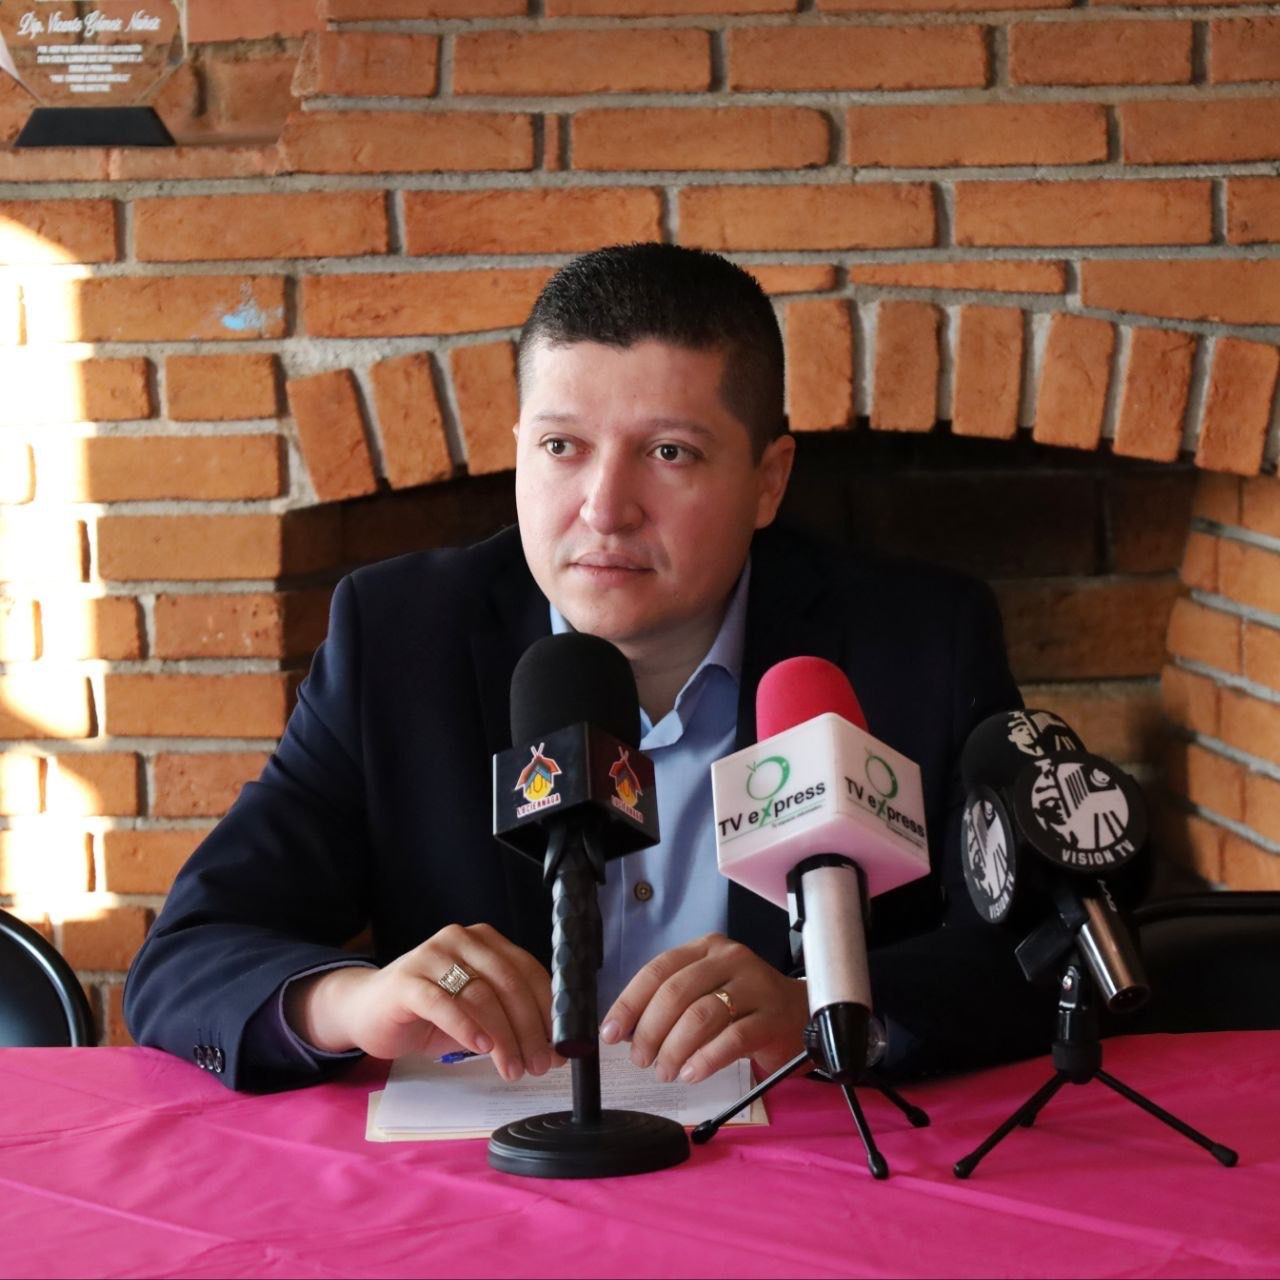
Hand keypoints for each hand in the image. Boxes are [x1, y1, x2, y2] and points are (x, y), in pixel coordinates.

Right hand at [285, 923, 564, 1081]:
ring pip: (481, 995)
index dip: (548, 1009)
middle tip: (539, 1065)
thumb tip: (552, 1052)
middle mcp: (462, 940)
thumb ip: (509, 1023)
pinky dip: (466, 1026)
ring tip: (513, 1068)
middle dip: (529, 1029)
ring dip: (503, 1037)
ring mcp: (432, 955)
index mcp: (486, 941)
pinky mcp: (407, 980)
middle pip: (508, 983)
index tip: (560, 1045)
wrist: (365, 1010)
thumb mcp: (476, 1015)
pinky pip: (443, 1003)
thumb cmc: (427, 1013)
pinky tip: (481, 1049)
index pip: (528, 971)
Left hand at [599, 933, 809, 1084]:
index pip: (658, 970)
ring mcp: (754, 985)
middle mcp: (729, 959)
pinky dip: (706, 1059)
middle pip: (676, 992)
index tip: (611, 1033)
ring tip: (666, 1071)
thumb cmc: (744, 1005)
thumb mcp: (706, 992)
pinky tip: (692, 1073)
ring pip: (702, 1015)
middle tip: (641, 1059)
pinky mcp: (772, 1016)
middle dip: (650, 1030)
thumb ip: (670, 1004)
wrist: (799, 1013)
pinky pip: (733, 1038)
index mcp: (705, 949)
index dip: (630, 1003)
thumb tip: (624, 1031)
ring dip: (675, 1048)